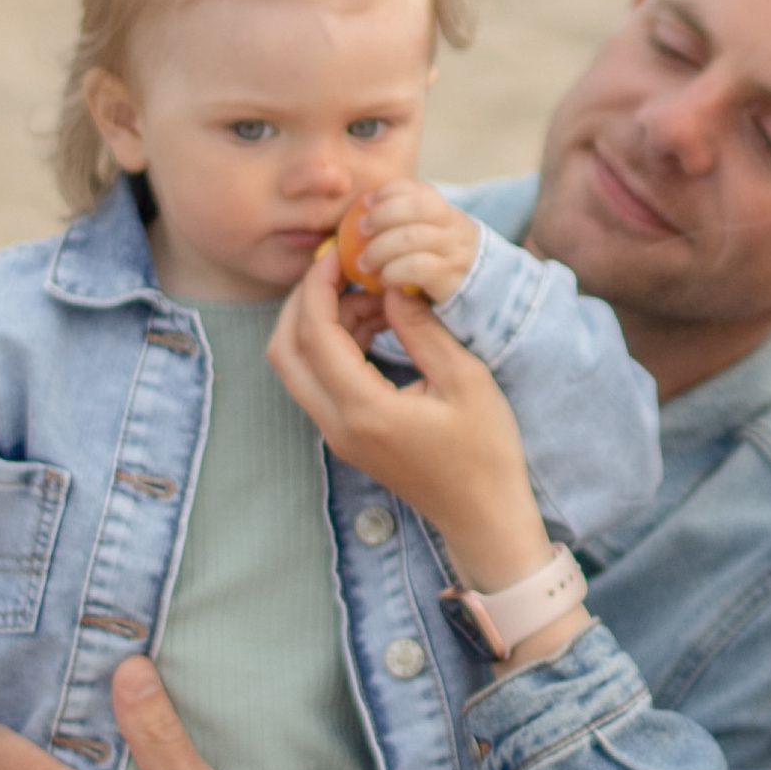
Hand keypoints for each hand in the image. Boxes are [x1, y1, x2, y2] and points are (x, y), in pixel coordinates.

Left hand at [267, 248, 552, 597]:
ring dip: (321, 323)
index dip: (318, 287)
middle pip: (285, 351)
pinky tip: (374, 324)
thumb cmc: (485, 453)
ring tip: (372, 296)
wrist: (483, 516)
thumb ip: (423, 330)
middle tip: (339, 269)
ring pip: (297, 366)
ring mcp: (337, 434)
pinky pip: (319, 380)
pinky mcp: (346, 436)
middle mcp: (337, 425)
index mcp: (364, 411)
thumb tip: (393, 285)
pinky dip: (333, 345)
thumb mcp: (465, 381)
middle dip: (303, 302)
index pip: (315, 336)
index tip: (337, 253)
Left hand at [338, 180, 482, 305]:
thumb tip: (365, 205)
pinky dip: (394, 271)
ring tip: (364, 263)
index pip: (420, 191)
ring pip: (412, 237)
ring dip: (380, 248)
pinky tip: (384, 280)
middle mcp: (456, 230)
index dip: (389, 192)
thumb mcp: (432, 239)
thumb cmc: (442, 268)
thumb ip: (406, 223)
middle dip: (382, 215)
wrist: (483, 301)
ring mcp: (456, 254)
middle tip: (361, 229)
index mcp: (448, 215)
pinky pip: (416, 267)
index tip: (367, 203)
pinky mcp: (451, 281)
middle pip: (416, 207)